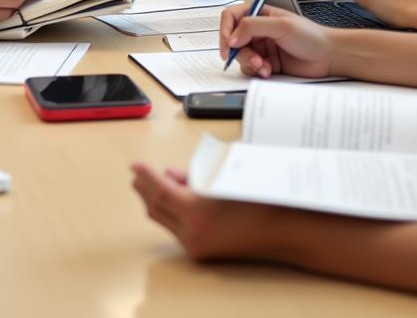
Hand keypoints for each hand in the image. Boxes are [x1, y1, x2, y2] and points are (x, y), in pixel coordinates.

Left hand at [131, 164, 268, 260]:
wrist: (282, 231)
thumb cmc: (257, 199)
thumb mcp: (221, 178)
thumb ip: (190, 177)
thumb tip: (169, 175)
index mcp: (197, 212)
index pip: (160, 191)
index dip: (145, 176)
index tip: (135, 165)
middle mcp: (192, 234)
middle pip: (156, 208)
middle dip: (144, 189)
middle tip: (137, 174)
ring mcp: (196, 246)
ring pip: (163, 220)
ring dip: (155, 201)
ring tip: (148, 184)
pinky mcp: (201, 252)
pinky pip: (176, 229)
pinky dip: (170, 212)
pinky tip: (170, 199)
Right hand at [219, 2, 332, 78]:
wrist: (329, 57)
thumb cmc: (311, 36)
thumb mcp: (281, 25)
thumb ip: (253, 26)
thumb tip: (231, 37)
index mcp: (259, 14)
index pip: (231, 17)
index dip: (225, 30)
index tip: (229, 45)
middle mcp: (258, 29)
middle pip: (233, 39)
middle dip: (240, 51)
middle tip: (254, 59)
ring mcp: (261, 47)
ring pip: (240, 55)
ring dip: (249, 62)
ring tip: (264, 66)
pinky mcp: (266, 62)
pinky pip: (250, 68)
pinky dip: (256, 71)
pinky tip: (268, 70)